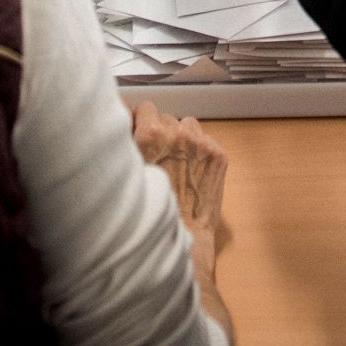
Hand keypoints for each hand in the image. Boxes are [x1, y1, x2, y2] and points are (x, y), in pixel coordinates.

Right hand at [131, 100, 230, 262]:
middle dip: (161, 132)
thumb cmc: (146, 209)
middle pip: (166, 117)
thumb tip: (127, 115)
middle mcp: (178, 133)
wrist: (180, 237)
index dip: (142, 121)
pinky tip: (190, 170)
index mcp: (151, 134)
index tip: (141, 133)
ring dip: (181, 137)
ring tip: (175, 162)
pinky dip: (198, 149)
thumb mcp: (128, 170)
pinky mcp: (218, 154)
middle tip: (157, 157)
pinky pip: (205, 138)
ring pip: (187, 124)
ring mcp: (201, 143)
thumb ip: (127, 138)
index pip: (146, 107)